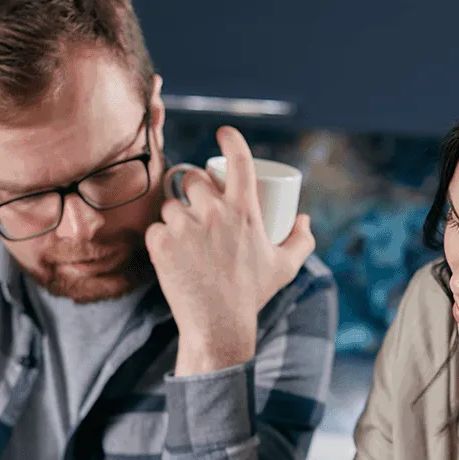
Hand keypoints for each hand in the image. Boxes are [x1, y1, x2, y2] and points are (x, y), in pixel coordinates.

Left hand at [146, 126, 314, 374]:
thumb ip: (301, 240)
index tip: (224, 133)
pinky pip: (155, 228)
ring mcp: (185, 227)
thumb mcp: (285, 267)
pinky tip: (170, 253)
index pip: (239, 160)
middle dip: (194, 189)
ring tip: (186, 239)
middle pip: (194, 179)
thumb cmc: (252, 295)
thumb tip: (302, 218)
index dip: (231, 139)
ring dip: (176, 216)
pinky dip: (161, 239)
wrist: (218, 326)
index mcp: (244, 211)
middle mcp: (214, 212)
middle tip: (198, 210)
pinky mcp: (161, 243)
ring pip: (171, 205)